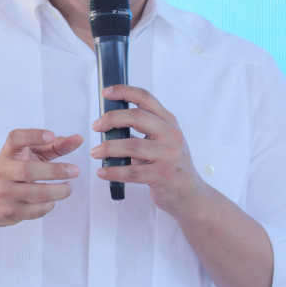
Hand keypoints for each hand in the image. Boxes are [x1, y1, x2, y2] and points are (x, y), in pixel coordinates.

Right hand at [0, 128, 82, 227]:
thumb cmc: (9, 174)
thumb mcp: (25, 157)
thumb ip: (51, 147)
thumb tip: (77, 140)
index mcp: (7, 154)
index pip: (15, 139)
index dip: (33, 135)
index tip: (50, 135)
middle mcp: (3, 172)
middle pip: (28, 170)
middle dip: (55, 171)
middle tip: (74, 170)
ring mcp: (4, 193)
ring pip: (36, 194)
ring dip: (59, 191)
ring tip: (68, 187)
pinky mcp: (10, 212)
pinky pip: (36, 210)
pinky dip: (49, 205)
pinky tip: (52, 200)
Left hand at [89, 85, 206, 215]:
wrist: (190, 194)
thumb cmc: (172, 165)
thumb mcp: (165, 141)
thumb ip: (145, 129)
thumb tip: (110, 122)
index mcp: (169, 122)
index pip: (146, 99)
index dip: (124, 91)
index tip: (106, 92)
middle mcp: (171, 135)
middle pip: (137, 117)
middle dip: (111, 119)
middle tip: (96, 126)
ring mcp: (168, 155)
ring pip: (131, 146)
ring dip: (108, 148)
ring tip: (95, 152)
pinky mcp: (163, 175)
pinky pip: (132, 172)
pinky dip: (113, 172)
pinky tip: (103, 172)